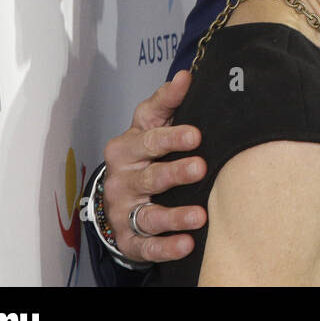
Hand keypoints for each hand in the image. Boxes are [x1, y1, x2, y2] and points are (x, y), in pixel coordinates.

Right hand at [102, 70, 207, 262]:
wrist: (118, 195)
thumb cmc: (144, 153)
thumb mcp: (152, 124)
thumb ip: (168, 101)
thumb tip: (187, 74)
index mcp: (130, 144)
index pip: (150, 134)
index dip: (172, 134)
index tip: (196, 133)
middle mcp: (124, 176)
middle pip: (151, 173)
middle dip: (176, 171)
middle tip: (201, 167)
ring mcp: (124, 208)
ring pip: (149, 213)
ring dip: (174, 215)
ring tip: (200, 215)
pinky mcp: (128, 237)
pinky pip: (146, 245)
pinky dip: (165, 247)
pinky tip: (186, 244)